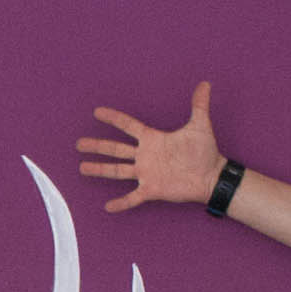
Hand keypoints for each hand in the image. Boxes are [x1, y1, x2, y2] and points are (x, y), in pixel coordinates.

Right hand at [77, 80, 224, 212]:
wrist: (210, 176)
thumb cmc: (205, 152)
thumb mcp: (200, 126)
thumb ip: (199, 105)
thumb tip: (205, 84)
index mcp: (152, 139)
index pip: (128, 126)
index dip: (113, 118)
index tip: (97, 112)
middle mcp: (145, 156)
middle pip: (115, 149)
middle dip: (97, 146)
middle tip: (79, 144)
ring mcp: (146, 173)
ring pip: (117, 171)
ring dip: (100, 169)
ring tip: (82, 167)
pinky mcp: (151, 190)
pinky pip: (132, 198)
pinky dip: (121, 203)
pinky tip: (108, 207)